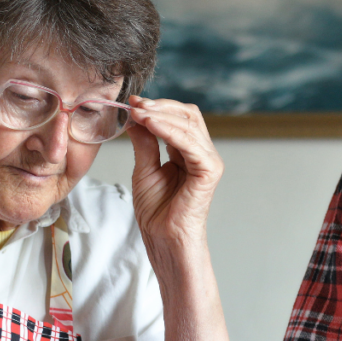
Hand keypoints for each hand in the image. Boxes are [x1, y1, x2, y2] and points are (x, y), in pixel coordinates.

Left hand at [127, 97, 222, 246]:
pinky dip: (169, 131)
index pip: (178, 117)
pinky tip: (150, 125)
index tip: (132, 103)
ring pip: (189, 124)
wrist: (163, 237)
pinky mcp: (209, 171)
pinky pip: (190, 143)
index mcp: (188, 152)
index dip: (156, 107)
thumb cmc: (156, 211)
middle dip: (160, 106)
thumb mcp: (144, 168)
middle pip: (188, 115)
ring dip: (161, 115)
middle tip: (135, 104)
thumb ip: (144, 142)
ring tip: (138, 113)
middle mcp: (201, 153)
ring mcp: (208, 161)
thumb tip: (135, 117)